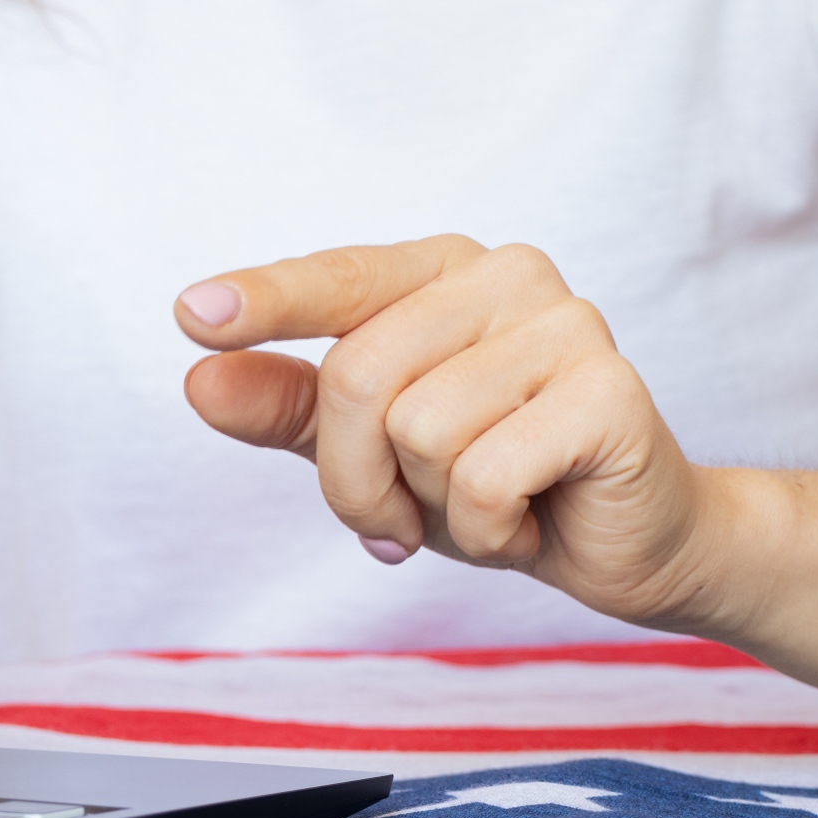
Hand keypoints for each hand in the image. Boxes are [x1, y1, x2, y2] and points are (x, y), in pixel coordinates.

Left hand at [176, 236, 722, 626]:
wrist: (629, 545)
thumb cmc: (496, 485)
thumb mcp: (372, 452)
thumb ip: (289, 410)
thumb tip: (199, 381)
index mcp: (443, 273)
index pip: (338, 279)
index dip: (265, 301)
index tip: (188, 317)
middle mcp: (506, 275)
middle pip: (358, 377)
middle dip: (357, 481)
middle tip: (406, 518)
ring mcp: (566, 324)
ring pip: (416, 431)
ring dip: (432, 509)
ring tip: (489, 508)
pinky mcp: (608, 390)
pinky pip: (482, 477)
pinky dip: (488, 531)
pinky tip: (532, 520)